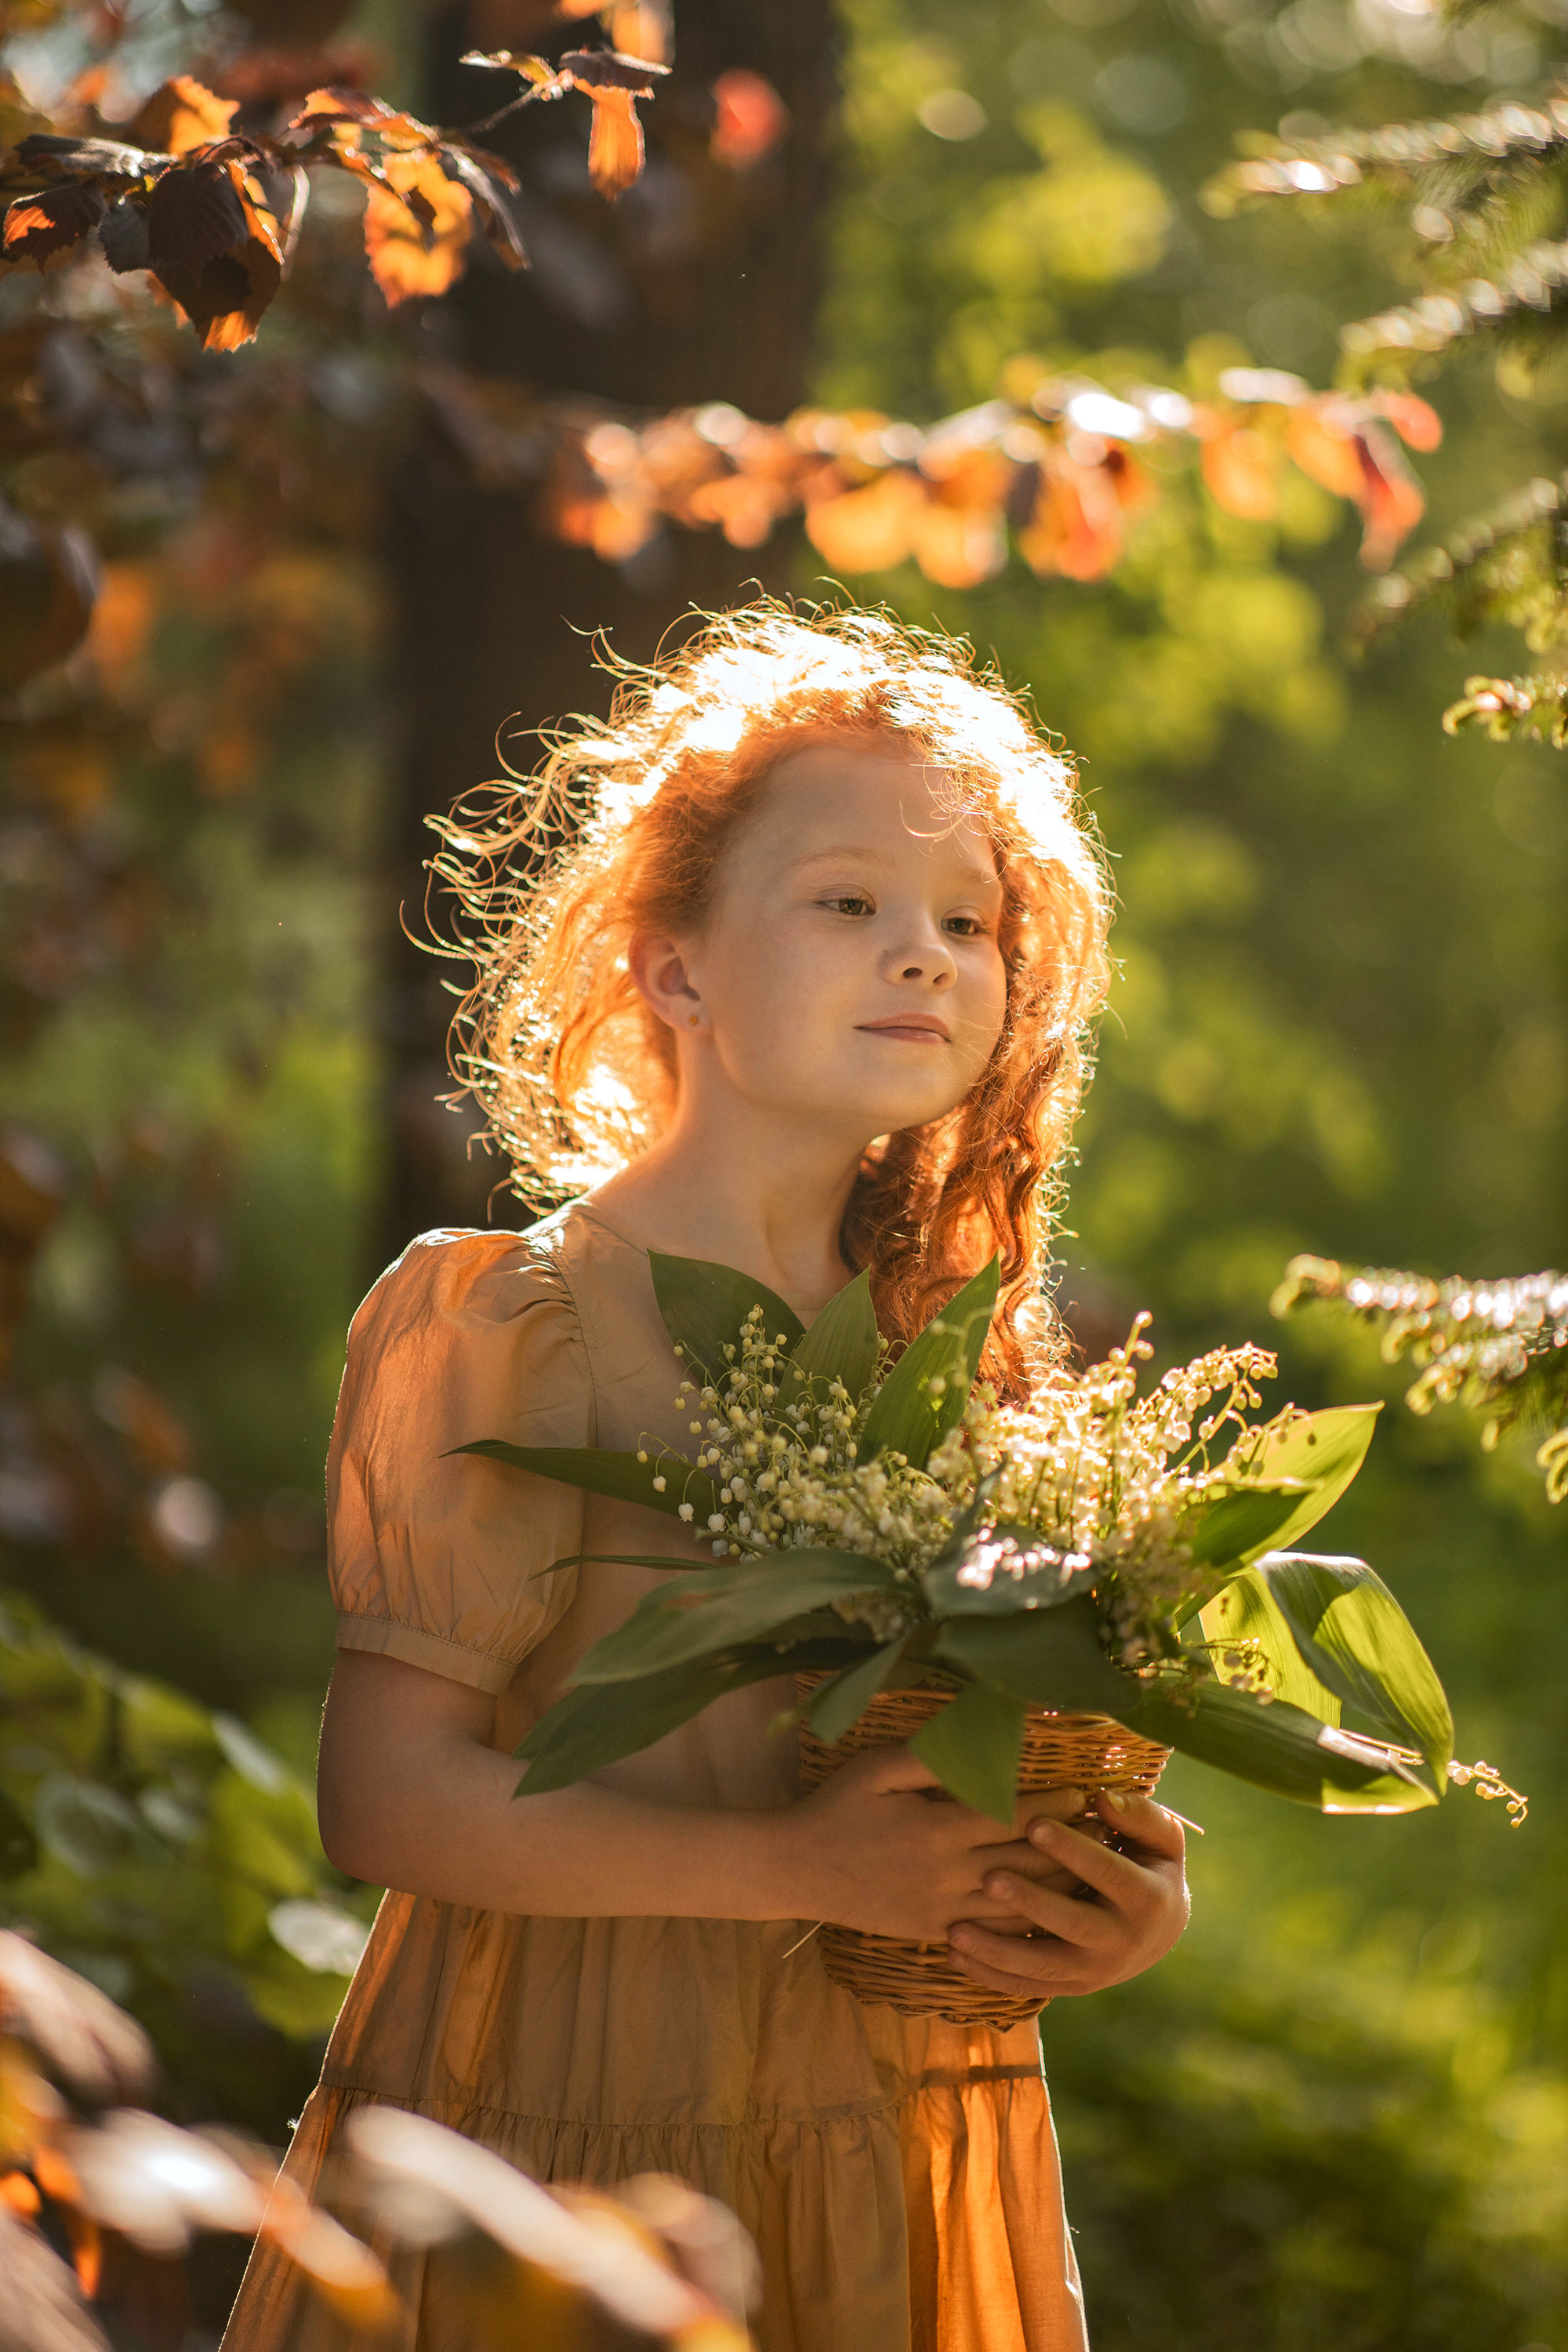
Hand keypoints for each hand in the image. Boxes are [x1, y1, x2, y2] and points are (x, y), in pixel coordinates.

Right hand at [783, 1746, 1102, 1943]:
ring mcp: (943, 1910)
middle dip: (1070, 1845)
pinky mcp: (936, 1933)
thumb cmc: (837, 1807)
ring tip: (1093, 1872)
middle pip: (1027, 1862)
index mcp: (937, 1828)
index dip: (1055, 1803)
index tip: (1085, 1792)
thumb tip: (978, 1738)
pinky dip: (1028, 1924)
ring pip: (1019, 1903)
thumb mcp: (876, 1768)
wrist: (797, 1869)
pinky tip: (1053, 1913)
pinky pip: (993, 1934)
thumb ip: (929, 1756)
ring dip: (1059, 1888)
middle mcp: (948, 1873)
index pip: (1013, 1815)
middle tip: (1105, 1831)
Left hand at [945, 1790, 1188, 1998]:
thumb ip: (1137, 1814)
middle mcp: (1123, 1942)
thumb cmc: (1152, 1866)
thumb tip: (1101, 1800)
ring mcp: (1095, 1972)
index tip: (1034, 1823)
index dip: (1073, 1849)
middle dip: (1030, 1902)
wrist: (1159, 1932)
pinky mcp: (1071, 1987)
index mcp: (1148, 1899)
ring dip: (997, 1951)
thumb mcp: (1161, 1838)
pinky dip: (990, 1975)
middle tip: (988, 1878)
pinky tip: (954, 1955)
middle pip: (1073, 1924)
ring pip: (1042, 1967)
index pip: (1109, 1872)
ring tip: (954, 1930)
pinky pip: (1027, 1986)